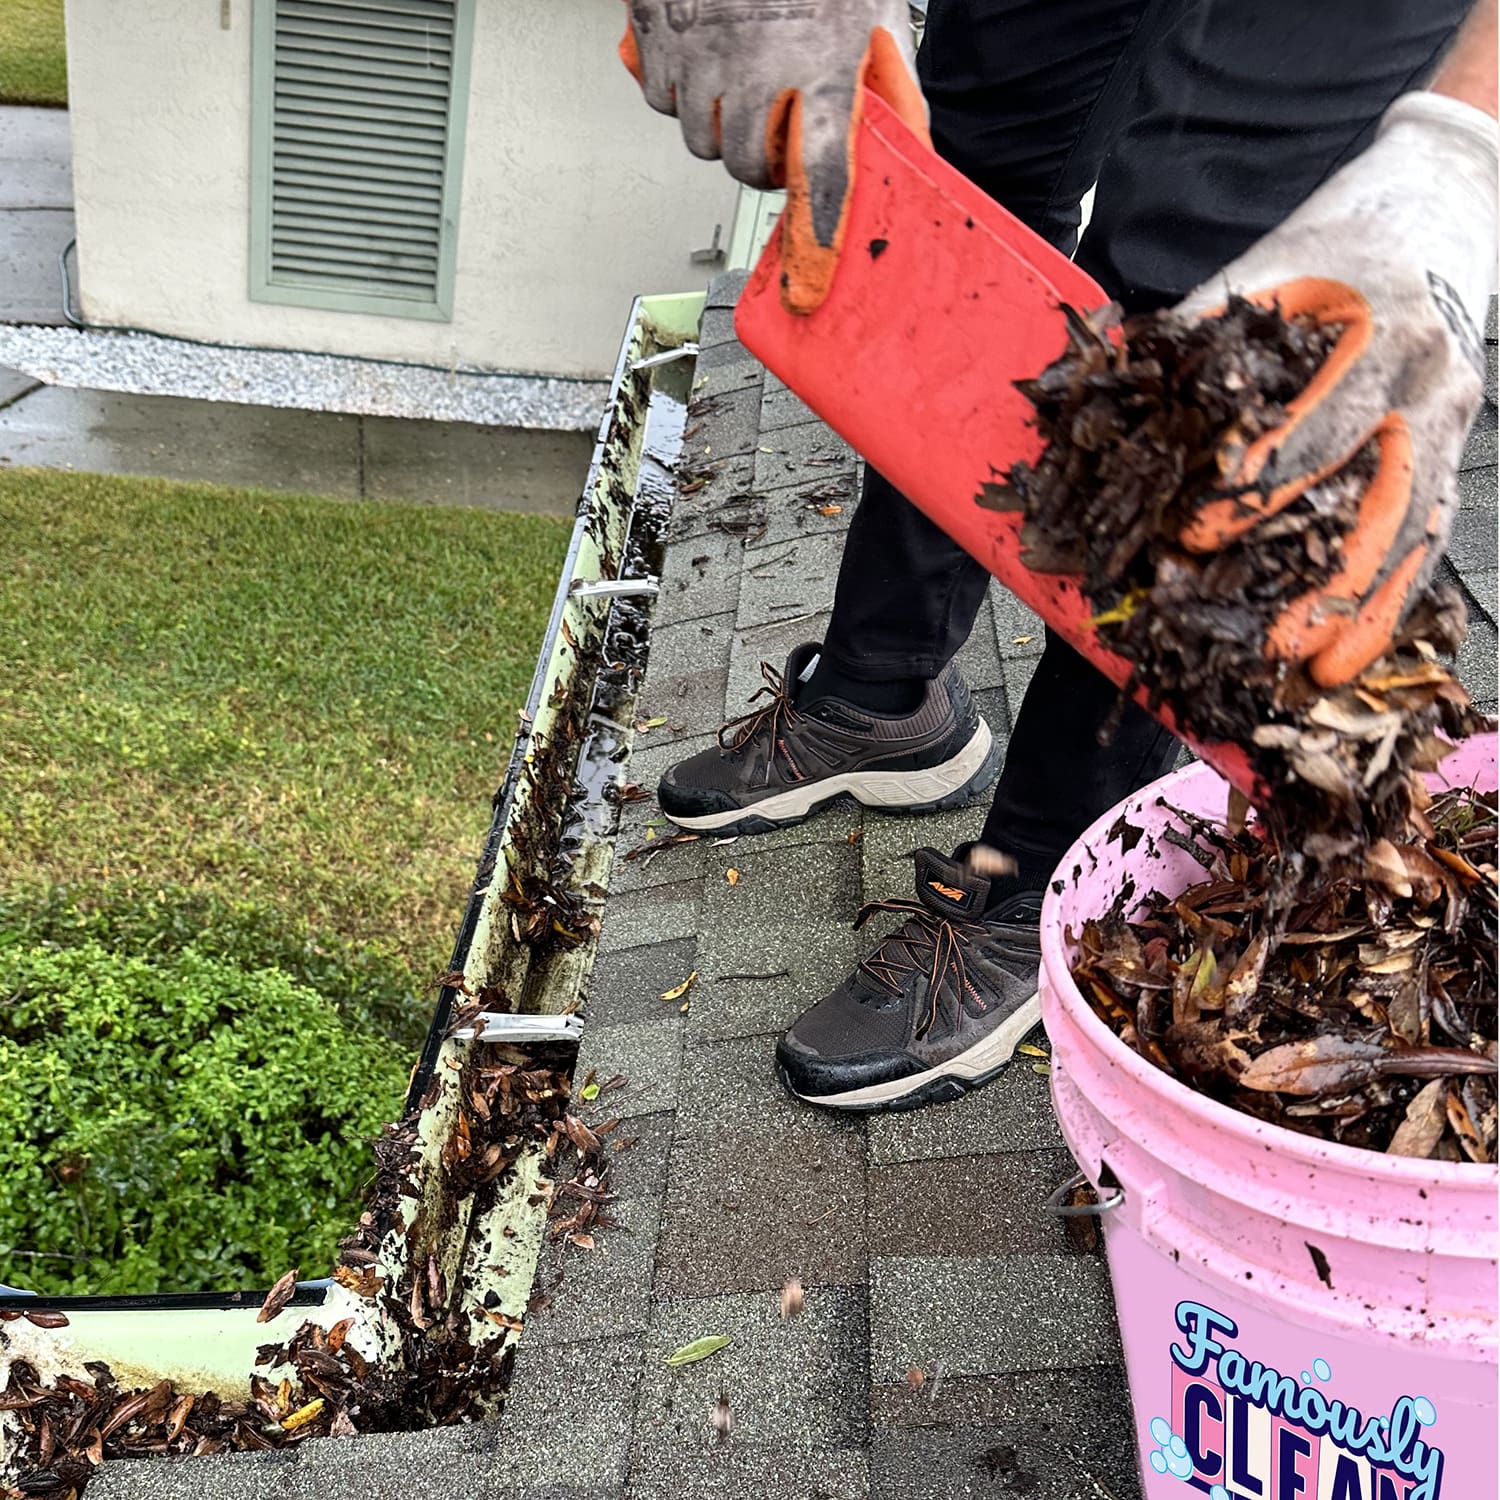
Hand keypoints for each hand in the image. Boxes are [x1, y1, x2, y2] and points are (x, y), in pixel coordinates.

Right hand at [619, 0, 927, 312]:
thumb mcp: (873, 7)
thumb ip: (889, 75)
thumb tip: (909, 139)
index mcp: (821, 62)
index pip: (825, 173)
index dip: (819, 235)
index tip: (811, 280)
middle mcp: (756, 66)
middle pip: (747, 169)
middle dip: (761, 162)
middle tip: (774, 135)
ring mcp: (700, 53)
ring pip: (700, 140)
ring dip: (720, 127)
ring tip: (739, 86)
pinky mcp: (655, 35)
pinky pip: (662, 99)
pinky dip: (679, 90)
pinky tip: (703, 57)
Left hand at [1176, 93, 1497, 686]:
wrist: (1442, 206)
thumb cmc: (1336, 242)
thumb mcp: (1267, 268)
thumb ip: (1199, 335)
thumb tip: (1114, 392)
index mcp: (1378, 333)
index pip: (1312, 429)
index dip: (1252, 490)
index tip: (1197, 539)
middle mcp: (1426, 384)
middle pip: (1374, 499)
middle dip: (1316, 580)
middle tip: (1260, 643)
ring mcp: (1450, 420)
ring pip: (1410, 533)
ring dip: (1363, 611)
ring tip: (1316, 676)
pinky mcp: (1454, 448)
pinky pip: (1429, 536)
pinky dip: (1394, 600)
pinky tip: (1357, 653)